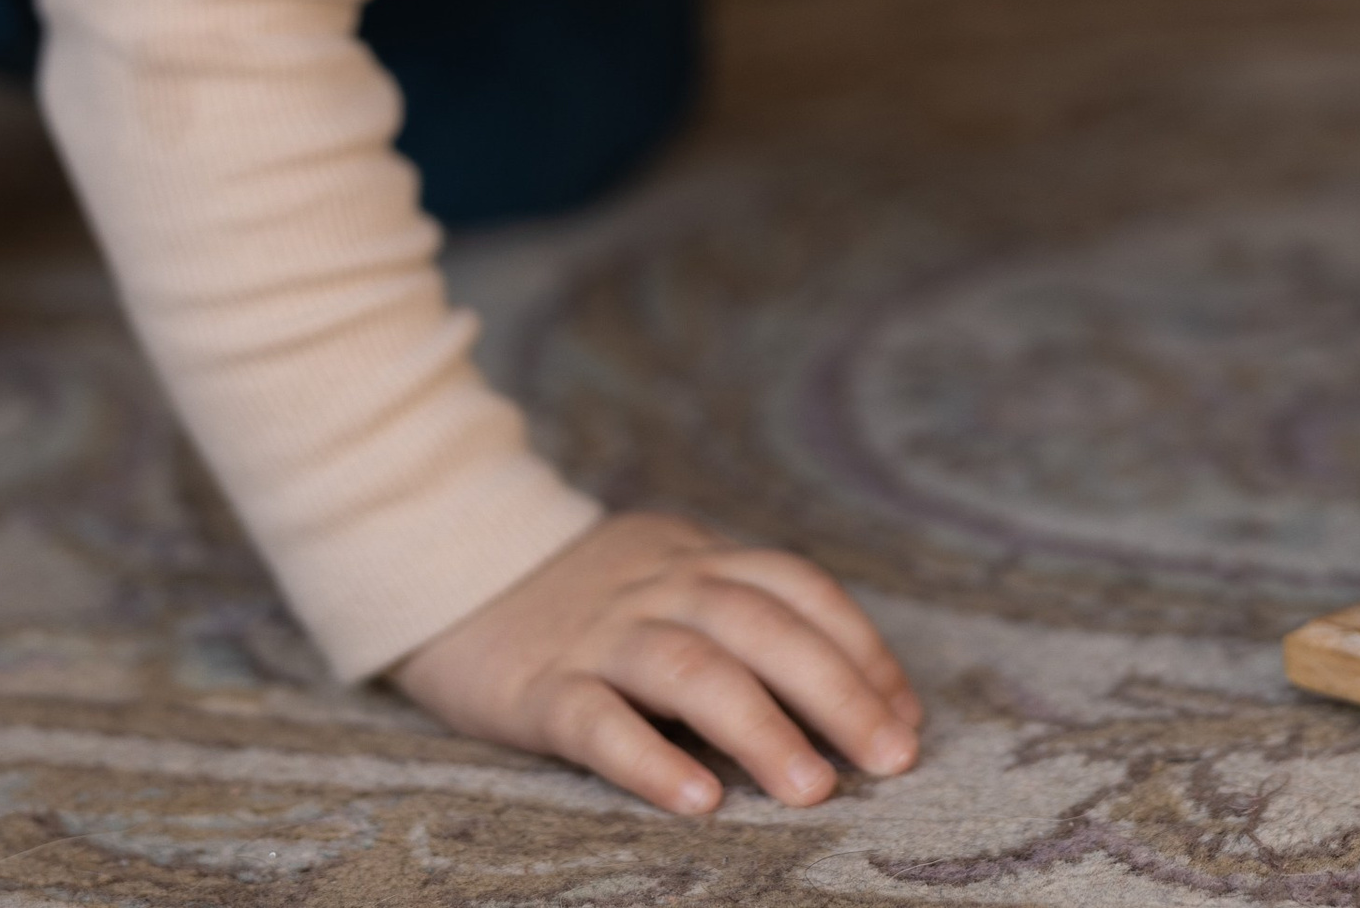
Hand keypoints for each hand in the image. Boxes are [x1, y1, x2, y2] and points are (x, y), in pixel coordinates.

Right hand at [390, 509, 922, 814]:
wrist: (451, 564)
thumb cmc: (588, 595)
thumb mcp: (669, 577)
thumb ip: (740, 614)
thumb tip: (853, 693)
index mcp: (698, 559)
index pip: (799, 589)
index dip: (860, 648)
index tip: (908, 715)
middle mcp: (659, 587)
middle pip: (762, 625)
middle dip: (836, 690)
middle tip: (891, 758)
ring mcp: (599, 635)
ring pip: (691, 668)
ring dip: (760, 726)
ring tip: (811, 789)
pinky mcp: (539, 687)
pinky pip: (599, 721)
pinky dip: (651, 759)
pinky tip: (696, 800)